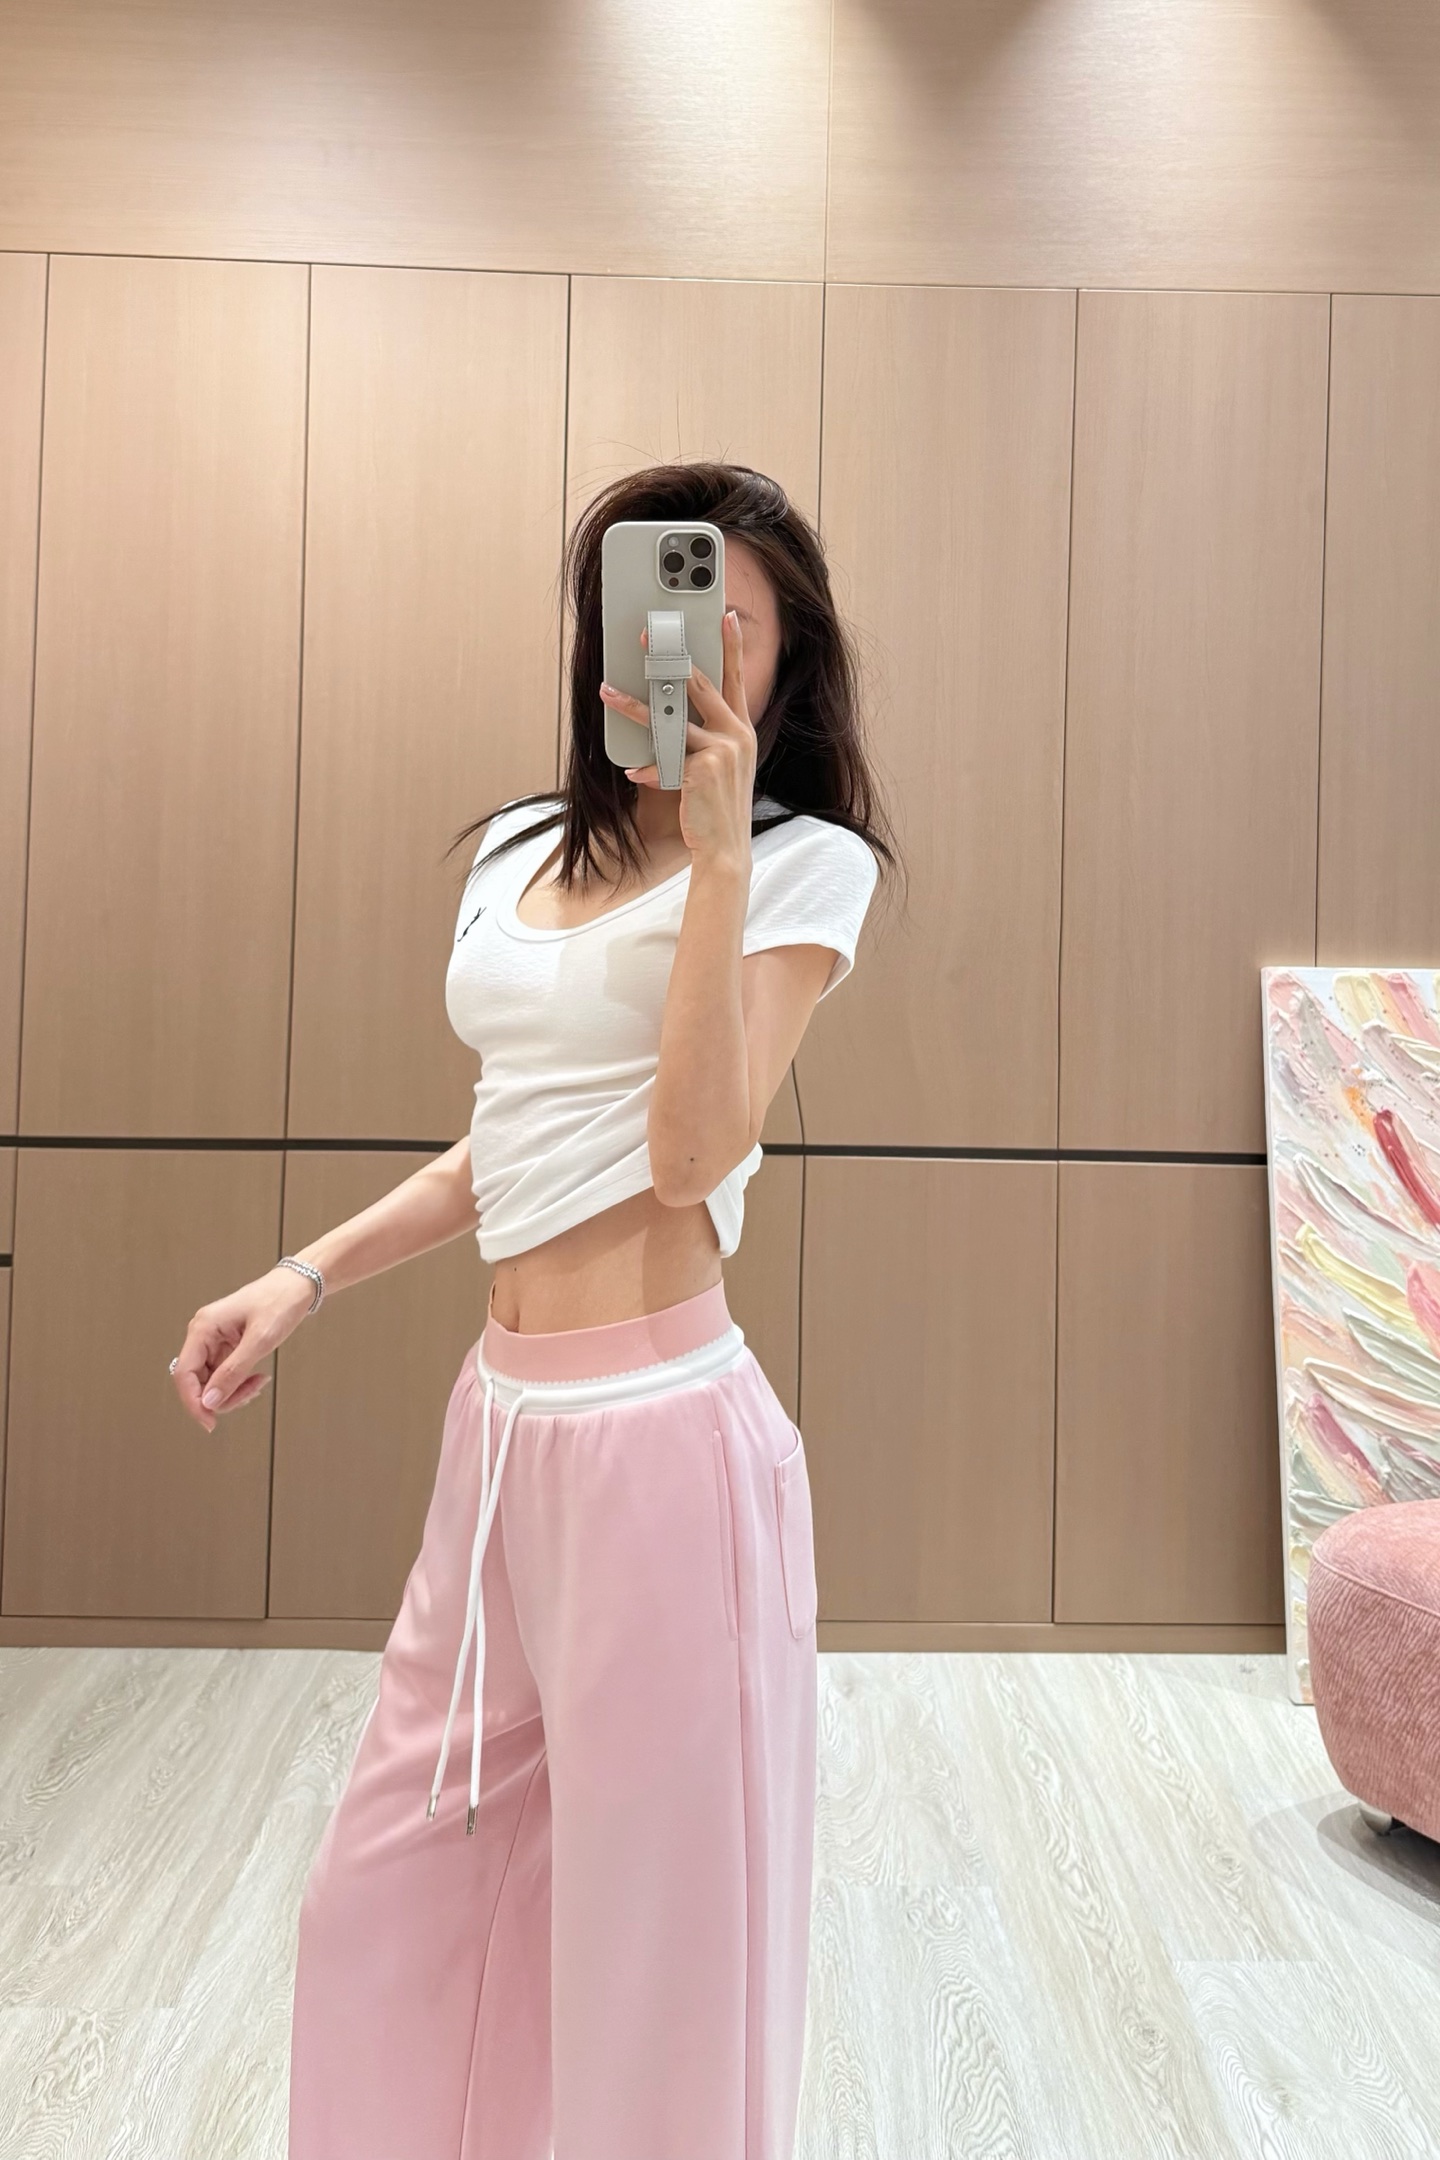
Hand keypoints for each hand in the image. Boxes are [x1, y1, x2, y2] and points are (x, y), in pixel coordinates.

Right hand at [170, 1265, 314, 1432]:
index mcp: (203, 1328)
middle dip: (221, 1396)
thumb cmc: (280, 1303)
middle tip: (250, 1394)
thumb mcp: (259, 1341)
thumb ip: (233, 1373)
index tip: (210, 1423)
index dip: (194, 1402)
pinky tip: (257, 1379)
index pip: (184, 1374)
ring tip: (258, 1383)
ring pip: (212, 1381)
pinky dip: (239, 1383)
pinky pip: (225, 1374)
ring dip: (233, 1391)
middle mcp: (203, 1334)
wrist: (298, 1286)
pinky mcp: (227, 1345)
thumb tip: (210, 1401)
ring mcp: (214, 1340)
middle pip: (197, 1381)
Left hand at [599, 609, 755, 867]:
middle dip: (668, 659)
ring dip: (632, 707)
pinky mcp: (701, 771)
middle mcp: (736, 735)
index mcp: (741, 730)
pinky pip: (662, 761)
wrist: (726, 848)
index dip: (732, 646)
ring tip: (607, 693)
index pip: (736, 678)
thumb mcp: (718, 765)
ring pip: (668, 719)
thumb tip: (668, 711)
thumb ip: (703, 735)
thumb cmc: (715, 805)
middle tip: (645, 639)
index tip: (725, 615)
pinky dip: (645, 768)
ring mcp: (721, 752)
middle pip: (698, 685)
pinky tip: (634, 773)